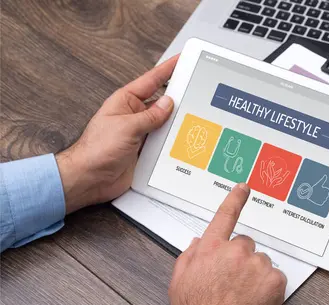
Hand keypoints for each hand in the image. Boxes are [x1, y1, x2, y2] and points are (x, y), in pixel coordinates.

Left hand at [56, 55, 178, 213]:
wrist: (89, 179)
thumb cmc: (96, 150)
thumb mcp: (127, 127)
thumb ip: (150, 115)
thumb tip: (168, 104)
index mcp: (125, 101)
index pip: (151, 81)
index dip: (168, 69)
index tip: (182, 60)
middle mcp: (134, 116)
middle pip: (162, 103)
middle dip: (178, 99)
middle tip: (196, 92)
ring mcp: (141, 134)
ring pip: (165, 124)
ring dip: (176, 125)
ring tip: (193, 120)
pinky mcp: (145, 151)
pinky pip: (164, 143)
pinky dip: (173, 143)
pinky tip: (183, 141)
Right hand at [168, 183, 286, 304]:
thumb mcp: (179, 282)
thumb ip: (189, 257)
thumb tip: (199, 243)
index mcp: (211, 248)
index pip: (225, 216)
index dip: (235, 200)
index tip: (244, 188)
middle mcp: (236, 251)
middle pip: (245, 244)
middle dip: (241, 258)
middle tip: (233, 282)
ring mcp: (257, 265)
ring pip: (261, 262)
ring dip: (255, 273)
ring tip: (243, 296)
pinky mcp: (275, 280)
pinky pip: (275, 277)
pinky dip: (269, 287)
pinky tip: (255, 301)